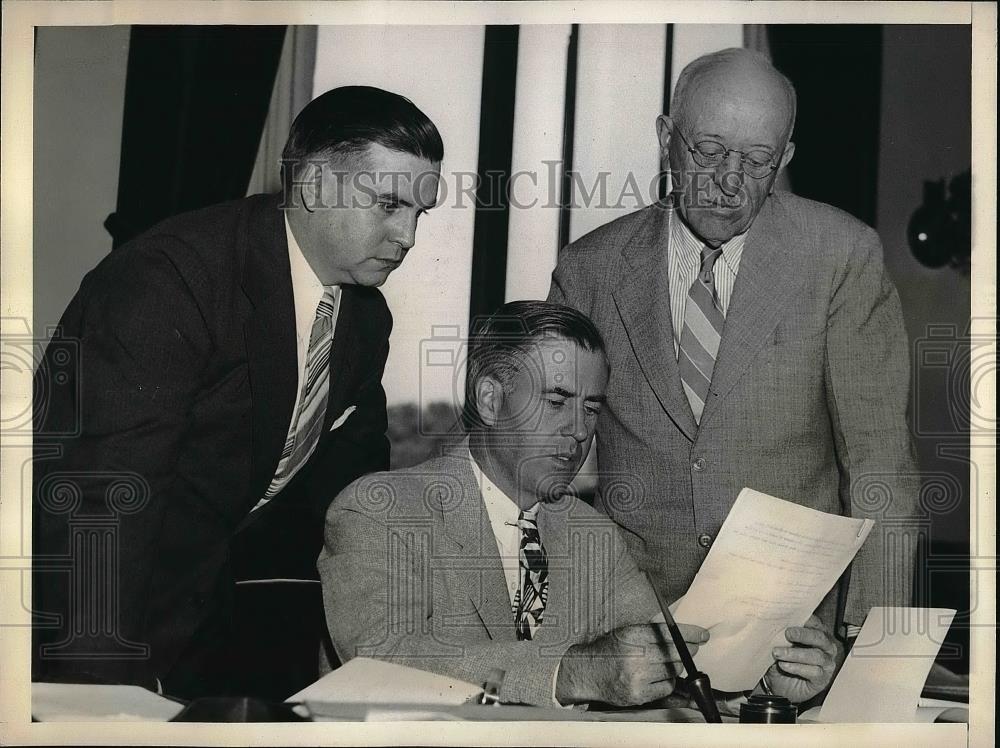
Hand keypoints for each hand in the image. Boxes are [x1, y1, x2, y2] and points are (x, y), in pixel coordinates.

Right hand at [555, 623, 708, 705]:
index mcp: (632, 634)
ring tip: (664, 663)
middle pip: (676, 652)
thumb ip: (652, 631)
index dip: (690, 633)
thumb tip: (684, 633)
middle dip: (688, 649)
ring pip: (674, 670)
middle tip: (692, 648)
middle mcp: (635, 655)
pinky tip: (656, 676)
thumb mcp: (626, 631)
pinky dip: (666, 682)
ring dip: (674, 666)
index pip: (670, 632)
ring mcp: (637, 676)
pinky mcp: (638, 694)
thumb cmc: (609, 650)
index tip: (702, 635)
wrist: (587, 672)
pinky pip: (666, 687)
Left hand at [764, 615, 841, 702]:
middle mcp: (825, 646)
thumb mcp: (779, 643)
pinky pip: (814, 672)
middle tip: (788, 634)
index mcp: (816, 632)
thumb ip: (781, 633)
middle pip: (819, 637)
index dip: (804, 619)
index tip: (789, 619)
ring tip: (778, 653)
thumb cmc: (781, 658)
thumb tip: (773, 622)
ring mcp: (826, 663)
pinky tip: (784, 666)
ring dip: (795, 654)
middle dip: (803, 635)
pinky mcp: (823, 679)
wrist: (778, 683)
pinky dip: (797, 668)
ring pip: (817, 655)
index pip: (815, 622)